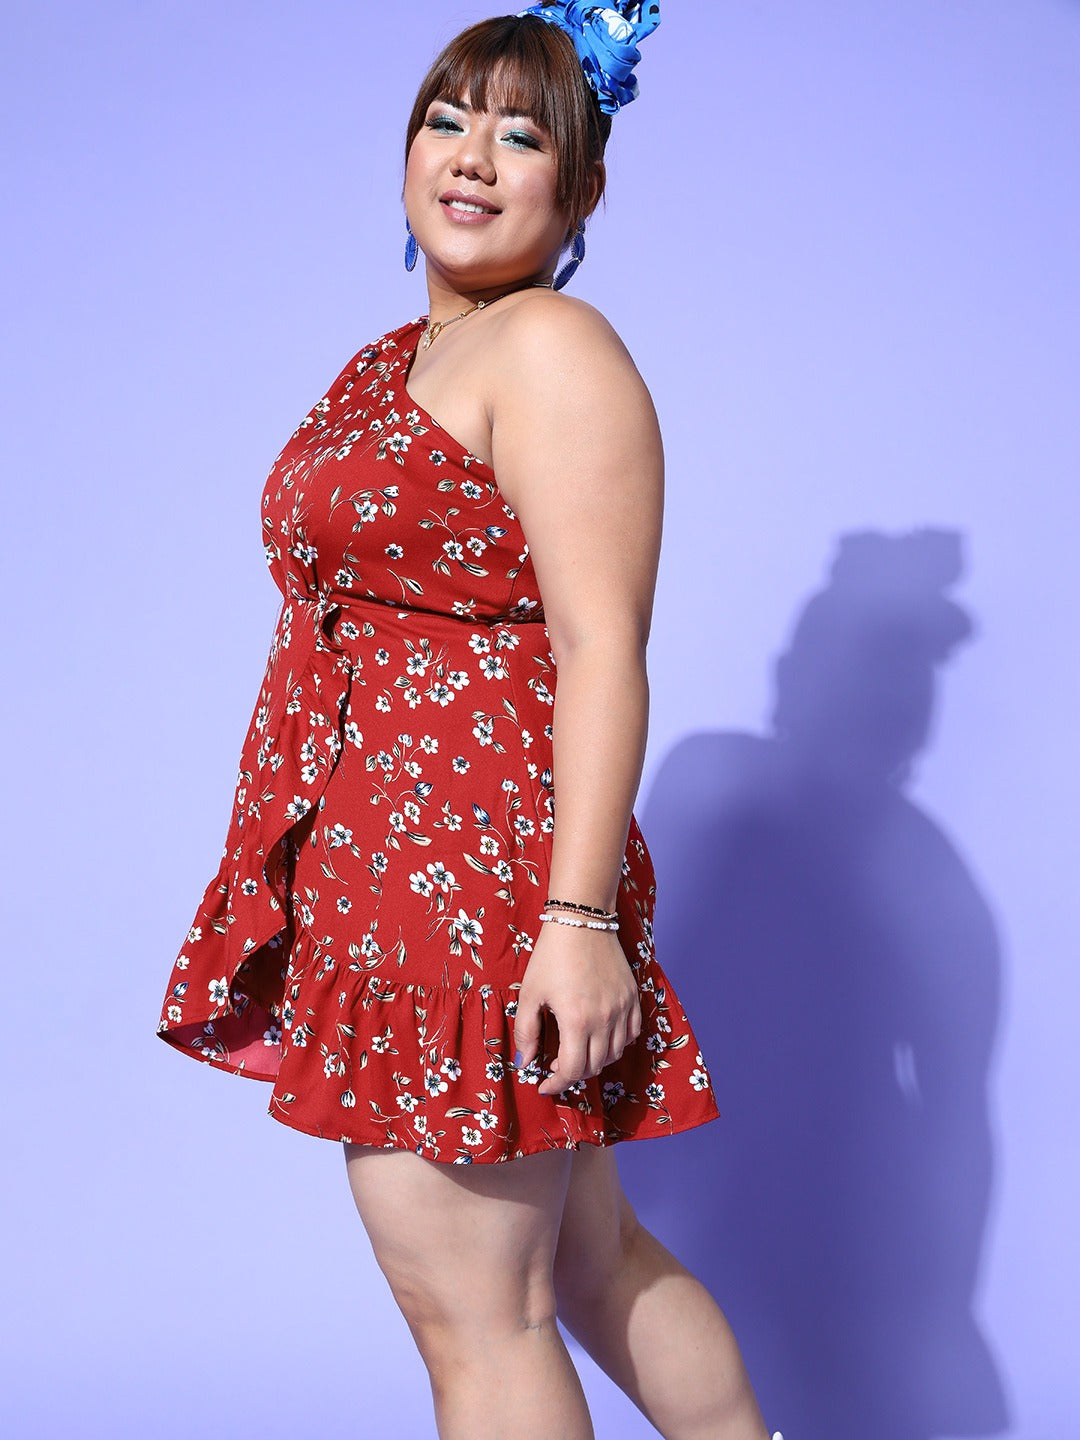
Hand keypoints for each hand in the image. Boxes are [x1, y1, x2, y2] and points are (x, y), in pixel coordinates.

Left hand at [513, 920, 642, 1097]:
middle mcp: (605, 1019)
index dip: (556, 1084)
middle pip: (594, 1066)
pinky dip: (616, 1043)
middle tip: (555, 1066)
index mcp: (577, 1020)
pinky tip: (600, 1036)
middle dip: (573, 1073)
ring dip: (595, 1060)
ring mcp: (623, 1008)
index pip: (572, 1070)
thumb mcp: (529, 993)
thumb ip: (526, 1032)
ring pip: (615, 1053)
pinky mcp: (633, 997)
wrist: (581, 922)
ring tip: (576, 1050)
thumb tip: (524, 1062)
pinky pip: (631, 1034)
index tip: (544, 1085)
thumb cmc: (551, 956)